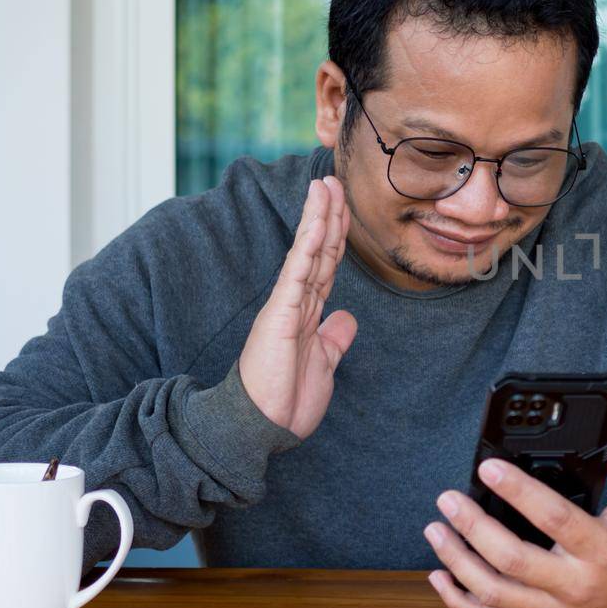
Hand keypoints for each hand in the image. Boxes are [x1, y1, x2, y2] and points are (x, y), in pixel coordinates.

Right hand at [238, 176, 356, 438]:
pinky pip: (298, 272)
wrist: (261, 427)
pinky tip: (316, 220)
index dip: (336, 235)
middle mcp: (296, 303)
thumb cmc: (286, 401)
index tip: (344, 207)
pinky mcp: (280, 314)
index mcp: (306, 313)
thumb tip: (345, 319)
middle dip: (329, 215)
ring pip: (308, 252)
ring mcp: (287, 305)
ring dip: (319, 218)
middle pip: (319, 250)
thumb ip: (333, 339)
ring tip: (325, 185)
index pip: (326, 265)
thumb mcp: (323, 365)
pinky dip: (308, 244)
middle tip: (335, 181)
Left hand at [424, 443, 606, 607]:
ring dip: (458, 562)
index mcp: (601, 550)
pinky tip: (440, 577)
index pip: (555, 518)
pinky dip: (459, 602)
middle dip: (474, 528)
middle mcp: (574, 585)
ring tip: (436, 530)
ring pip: (494, 593)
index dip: (519, 491)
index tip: (489, 468)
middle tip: (449, 500)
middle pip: (513, 560)